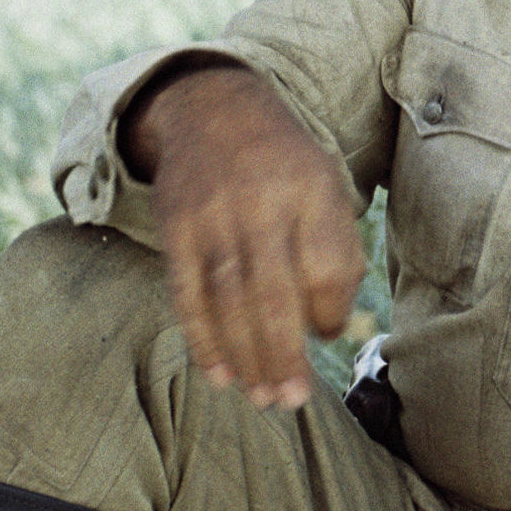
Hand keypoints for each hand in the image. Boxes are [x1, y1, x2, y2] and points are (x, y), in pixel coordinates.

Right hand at [122, 62, 366, 409]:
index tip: (328, 334)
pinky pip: (187, 294)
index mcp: (311, 189)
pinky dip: (203, 339)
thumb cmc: (283, 166)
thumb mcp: (325, 186)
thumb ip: (335, 249)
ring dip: (245, 357)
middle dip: (284, 354)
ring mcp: (212, 216)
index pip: (326, 264)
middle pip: (273, 291)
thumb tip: (330, 327)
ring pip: (228, 299)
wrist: (213, 110)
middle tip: (292, 400)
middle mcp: (261, 202)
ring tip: (262, 397)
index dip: (330, 309)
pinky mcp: (175, 228)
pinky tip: (219, 373)